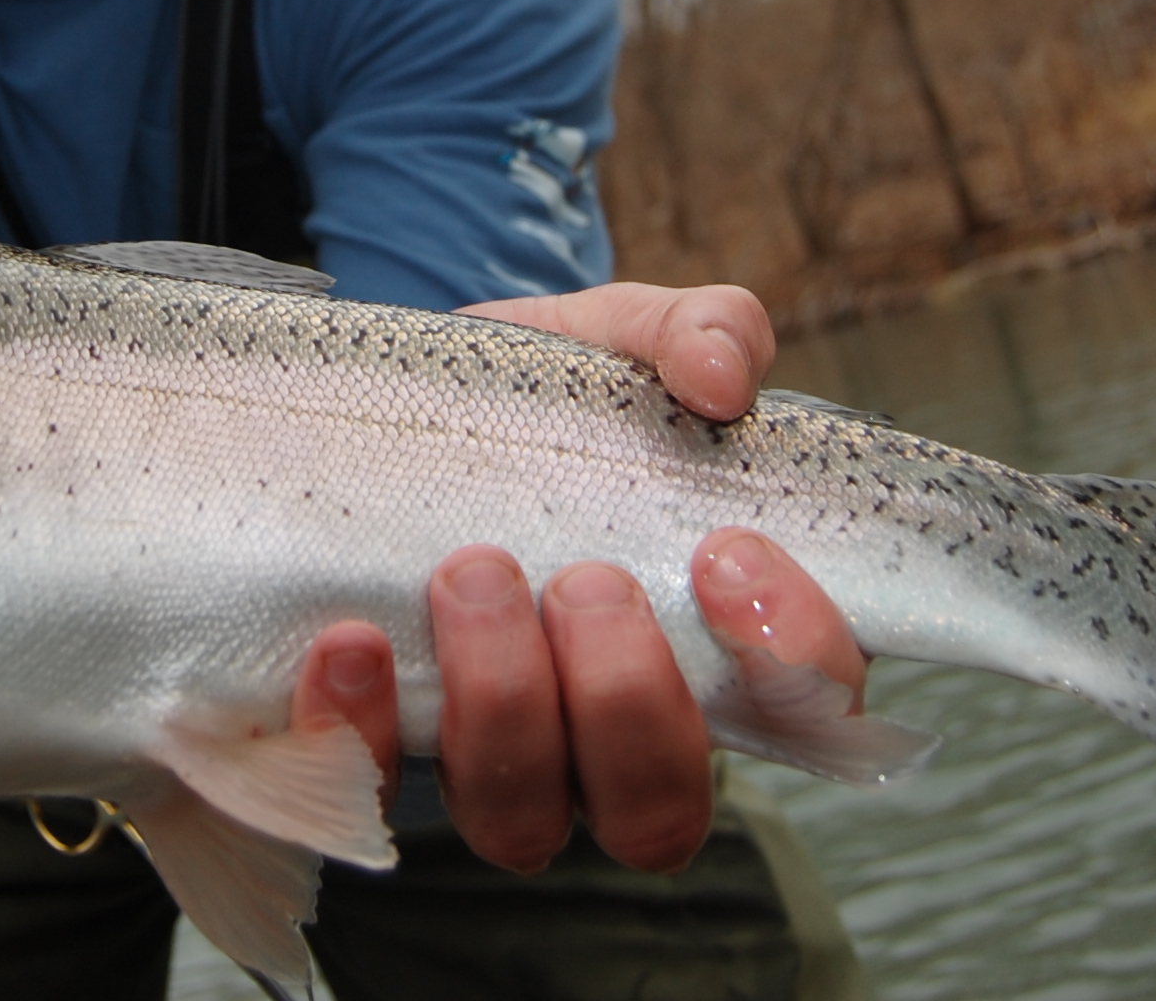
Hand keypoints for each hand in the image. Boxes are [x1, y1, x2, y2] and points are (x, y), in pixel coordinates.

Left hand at [293, 282, 860, 875]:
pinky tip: (349, 639)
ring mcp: (496, 763)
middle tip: (583, 579)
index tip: (728, 557)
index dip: (790, 666)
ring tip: (470, 574)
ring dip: (504, 706)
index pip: (806, 715)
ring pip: (524, 822)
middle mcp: (613, 738)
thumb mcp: (623, 343)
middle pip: (659, 811)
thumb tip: (724, 376)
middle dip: (627, 701)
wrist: (388, 403)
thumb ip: (698, 333)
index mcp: (714, 648)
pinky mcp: (380, 753)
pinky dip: (359, 725)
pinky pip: (367, 792)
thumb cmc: (542, 398)